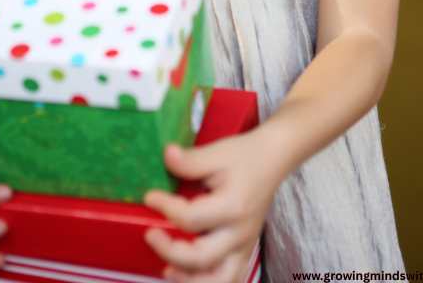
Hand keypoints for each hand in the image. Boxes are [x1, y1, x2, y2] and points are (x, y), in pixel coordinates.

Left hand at [142, 129, 276, 282]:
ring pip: (218, 280)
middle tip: (150, 234)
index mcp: (233, 206)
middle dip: (170, 251)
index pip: (191, 218)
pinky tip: (187, 274)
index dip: (165, 209)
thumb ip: (191, 160)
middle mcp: (240, 233)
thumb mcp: (217, 152)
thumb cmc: (244, 156)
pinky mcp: (244, 251)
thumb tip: (166, 156)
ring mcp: (244, 246)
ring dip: (189, 279)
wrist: (271, 160)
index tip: (150, 197)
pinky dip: (207, 281)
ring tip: (167, 269)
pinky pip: (229, 279)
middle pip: (202, 258)